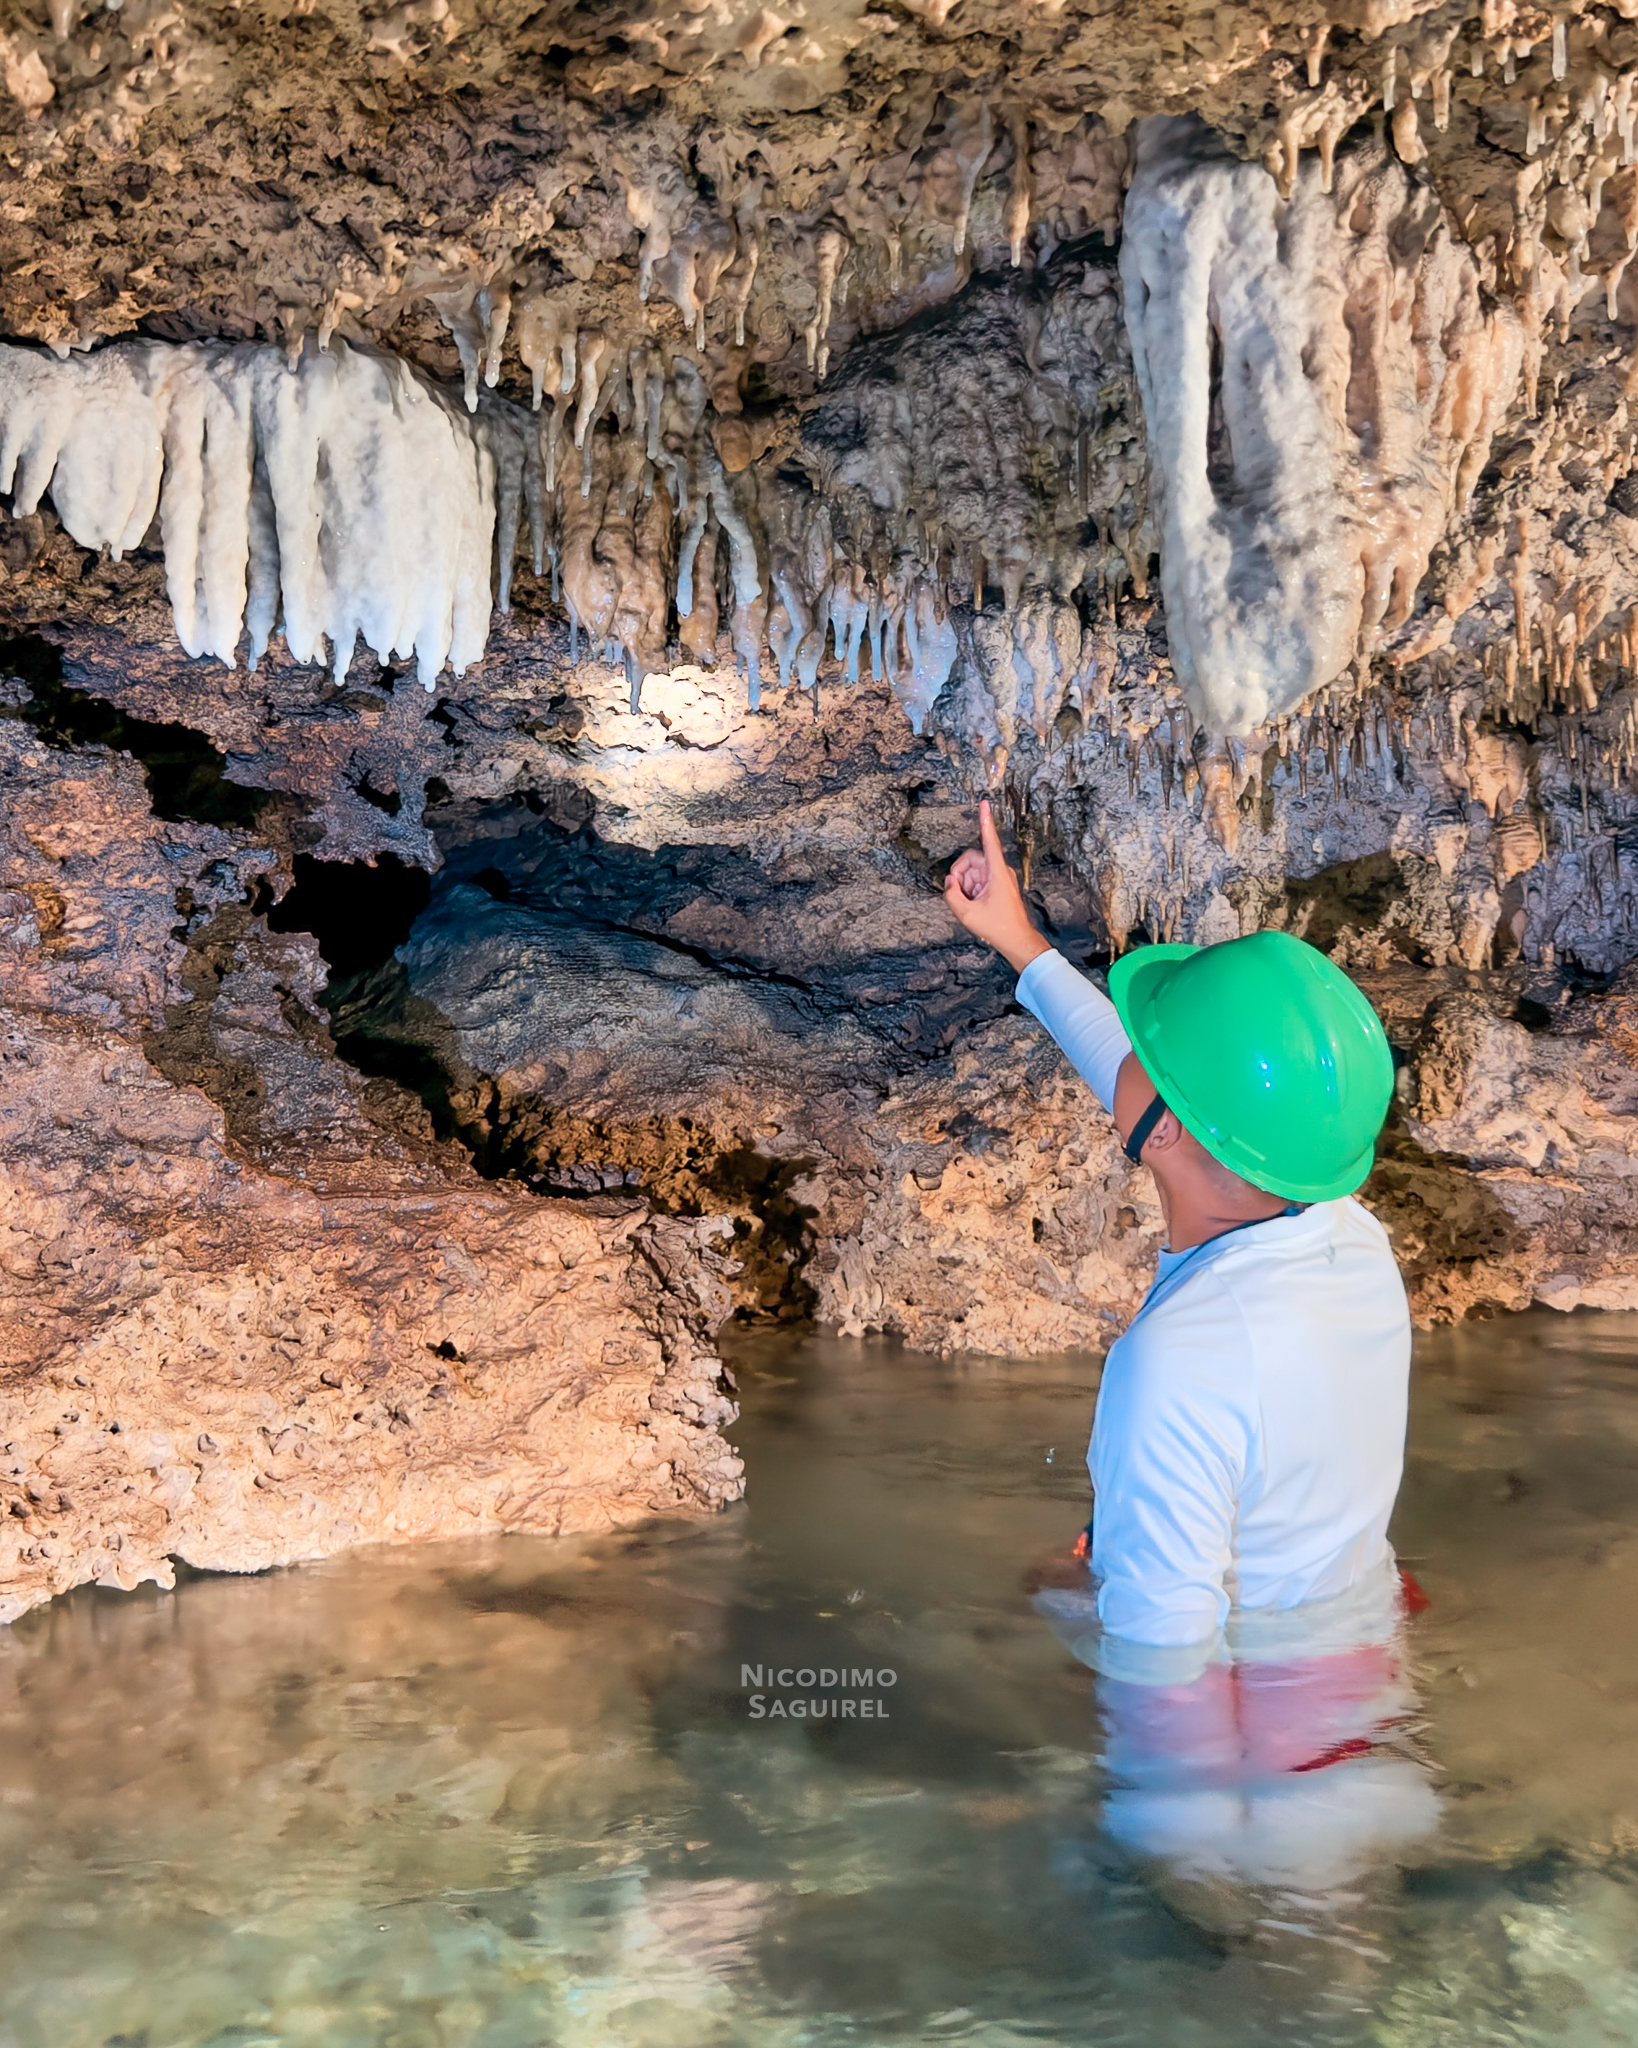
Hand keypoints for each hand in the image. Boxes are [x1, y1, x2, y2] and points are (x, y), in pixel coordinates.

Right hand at [943, 799, 1051, 973]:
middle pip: (971, 859)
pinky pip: (979, 880)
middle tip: (958, 893)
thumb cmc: (999, 927)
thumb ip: (951, 895)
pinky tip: (974, 905)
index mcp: (997, 872)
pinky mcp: (999, 886)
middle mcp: (1000, 871)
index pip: (989, 840)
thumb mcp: (967, 914)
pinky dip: (971, 890)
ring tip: (970, 904)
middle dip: (960, 874)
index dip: (985, 820)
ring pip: (973, 871)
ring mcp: (1000, 878)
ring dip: (965, 885)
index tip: (985, 803)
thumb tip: (950, 884)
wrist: (1017, 941)